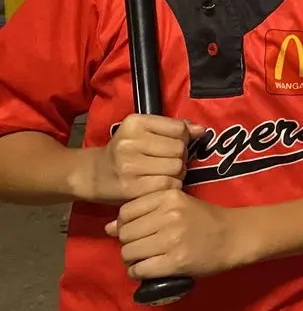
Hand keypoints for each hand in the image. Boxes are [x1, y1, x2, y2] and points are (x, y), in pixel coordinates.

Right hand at [81, 115, 205, 204]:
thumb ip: (174, 127)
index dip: (183, 138)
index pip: (178, 128)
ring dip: (177, 172)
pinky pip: (168, 185)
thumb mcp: (144, 131)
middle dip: (180, 156)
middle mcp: (130, 142)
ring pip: (176, 167)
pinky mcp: (131, 188)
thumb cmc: (124, 151)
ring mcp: (129, 166)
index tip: (175, 143)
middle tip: (169, 161)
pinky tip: (160, 183)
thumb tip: (202, 130)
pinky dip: (170, 185)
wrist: (93, 175)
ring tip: (165, 172)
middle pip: (179, 149)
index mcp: (135, 122)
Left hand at [106, 189, 249, 279]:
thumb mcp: (178, 205)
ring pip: (129, 252)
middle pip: (125, 234)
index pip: (126, 212)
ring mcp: (172, 239)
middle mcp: (169, 215)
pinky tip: (149, 269)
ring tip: (147, 258)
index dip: (127, 225)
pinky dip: (139, 272)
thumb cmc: (206, 219)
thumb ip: (145, 212)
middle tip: (144, 246)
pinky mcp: (175, 261)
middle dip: (129, 243)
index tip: (140, 230)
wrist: (236, 236)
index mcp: (169, 196)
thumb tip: (108, 227)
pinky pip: (140, 269)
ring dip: (133, 259)